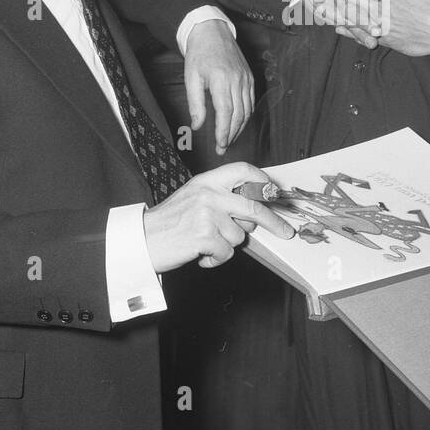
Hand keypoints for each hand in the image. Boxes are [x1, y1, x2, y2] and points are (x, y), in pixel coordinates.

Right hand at [144, 162, 294, 271]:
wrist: (142, 240)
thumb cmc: (169, 222)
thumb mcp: (194, 197)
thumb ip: (220, 197)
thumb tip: (252, 207)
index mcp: (207, 181)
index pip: (242, 170)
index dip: (261, 180)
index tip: (273, 191)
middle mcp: (209, 194)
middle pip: (253, 207)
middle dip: (274, 222)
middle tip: (286, 232)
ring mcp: (207, 215)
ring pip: (240, 236)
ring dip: (227, 245)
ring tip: (205, 243)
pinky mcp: (205, 236)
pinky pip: (227, 253)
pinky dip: (216, 259)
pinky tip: (200, 253)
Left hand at [183, 20, 253, 154]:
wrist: (212, 32)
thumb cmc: (200, 54)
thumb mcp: (191, 78)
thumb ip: (195, 103)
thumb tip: (197, 125)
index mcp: (221, 80)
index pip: (226, 112)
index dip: (224, 131)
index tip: (220, 145)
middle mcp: (237, 80)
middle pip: (239, 115)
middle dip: (232, 134)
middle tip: (223, 148)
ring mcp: (246, 79)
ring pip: (247, 110)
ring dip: (239, 127)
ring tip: (229, 139)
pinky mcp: (250, 78)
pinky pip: (251, 101)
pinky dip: (246, 115)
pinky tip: (238, 123)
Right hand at [293, 0, 384, 46]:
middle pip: (350, 0)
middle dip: (364, 13)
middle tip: (379, 25)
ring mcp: (327, 0)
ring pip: (344, 15)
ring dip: (359, 28)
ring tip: (373, 40)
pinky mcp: (323, 11)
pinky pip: (336, 23)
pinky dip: (349, 33)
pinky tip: (360, 41)